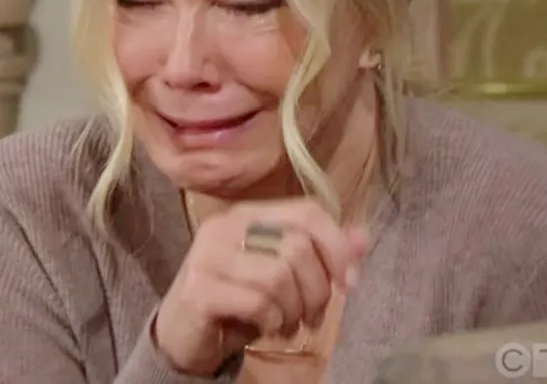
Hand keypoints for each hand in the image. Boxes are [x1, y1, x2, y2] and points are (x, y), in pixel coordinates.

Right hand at [152, 198, 367, 375]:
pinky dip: (272, 321)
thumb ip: (320, 254)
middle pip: (297, 246)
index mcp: (249, 214)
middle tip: (311, 316)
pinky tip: (266, 327)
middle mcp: (225, 226)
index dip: (336, 246)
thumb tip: (363, 238)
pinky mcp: (199, 289)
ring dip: (294, 309)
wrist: (183, 334)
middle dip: (317, 290)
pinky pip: (257, 302)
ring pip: (278, 275)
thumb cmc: (237, 299)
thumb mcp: (283, 275)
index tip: (349, 282)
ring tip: (287, 323)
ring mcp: (208, 256)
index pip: (307, 212)